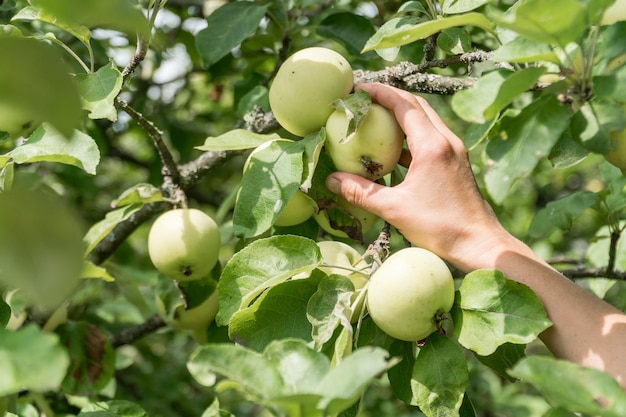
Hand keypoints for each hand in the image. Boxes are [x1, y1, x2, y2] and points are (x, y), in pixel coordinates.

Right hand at [324, 83, 512, 271]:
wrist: (480, 244)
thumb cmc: (440, 227)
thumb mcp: (394, 209)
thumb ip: (361, 192)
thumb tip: (331, 180)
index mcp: (432, 146)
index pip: (404, 105)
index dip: (380, 92)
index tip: (358, 88)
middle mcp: (446, 141)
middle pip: (417, 105)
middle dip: (390, 97)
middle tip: (364, 98)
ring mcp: (454, 151)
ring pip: (425, 120)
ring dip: (401, 114)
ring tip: (375, 117)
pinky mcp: (455, 162)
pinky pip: (430, 138)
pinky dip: (410, 135)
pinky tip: (393, 149)